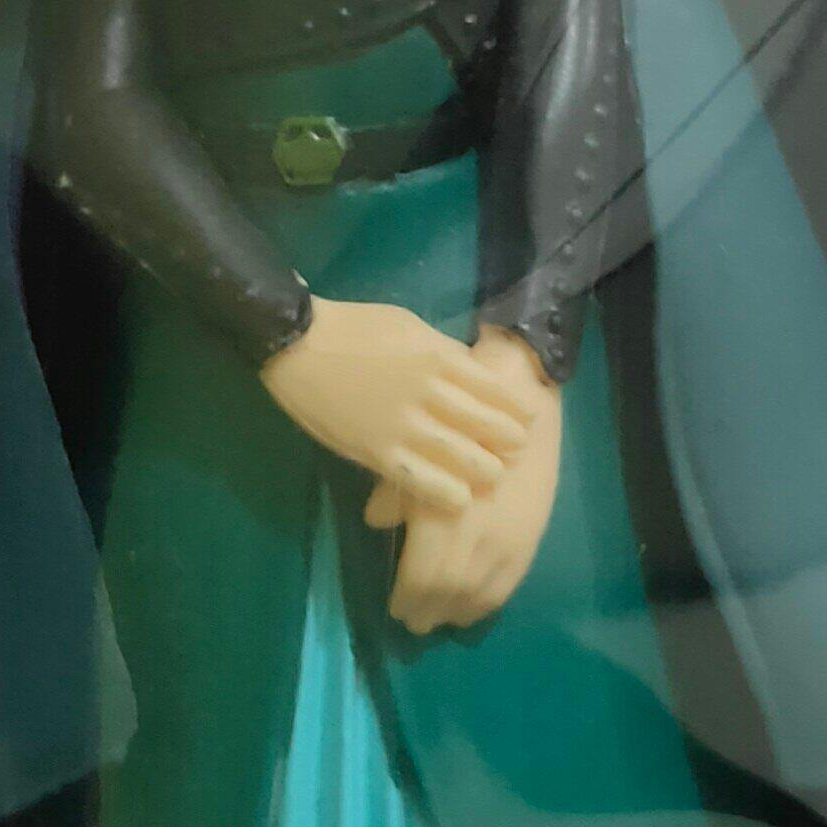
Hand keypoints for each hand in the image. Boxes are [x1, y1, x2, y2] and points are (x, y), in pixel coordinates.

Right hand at [259, 296, 533, 512]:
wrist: (298, 345)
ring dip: (484, 468)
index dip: (515, 409)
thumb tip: (473, 370)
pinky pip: (419, 478)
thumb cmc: (356, 328)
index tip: (529, 420)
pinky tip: (461, 499)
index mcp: (439, 358)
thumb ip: (443, 351)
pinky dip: (444, 491)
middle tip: (517, 453)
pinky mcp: (377, 450)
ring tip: (495, 477)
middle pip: (483, 425)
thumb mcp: (410, 326)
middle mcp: (429, 393)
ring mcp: (403, 424)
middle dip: (507, 441)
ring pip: (459, 455)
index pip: (492, 389)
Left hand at [368, 361, 562, 631]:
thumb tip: (375, 521)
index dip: (408, 599)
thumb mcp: (419, 454)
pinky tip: (474, 605)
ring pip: (480, 595)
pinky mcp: (532, 537)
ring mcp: (509, 540)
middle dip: (430, 611)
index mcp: (443, 517)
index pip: (422, 578)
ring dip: (458, 612)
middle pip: (449, 593)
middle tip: (415, 620)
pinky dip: (488, 601)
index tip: (396, 607)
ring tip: (442, 616)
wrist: (521, 401)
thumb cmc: (459, 419)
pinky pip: (509, 584)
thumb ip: (397, 493)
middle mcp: (477, 537)